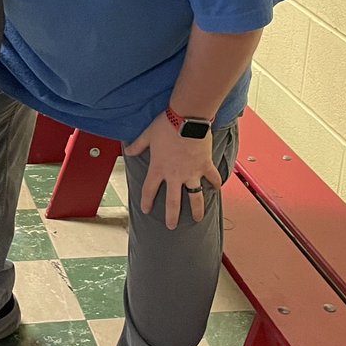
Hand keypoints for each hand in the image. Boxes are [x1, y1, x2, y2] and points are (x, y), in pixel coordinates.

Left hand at [124, 112, 221, 229]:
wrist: (187, 119)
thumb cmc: (166, 125)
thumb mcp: (148, 135)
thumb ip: (138, 145)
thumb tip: (128, 151)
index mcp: (159, 168)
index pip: (149, 190)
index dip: (146, 201)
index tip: (146, 210)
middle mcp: (175, 175)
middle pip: (173, 202)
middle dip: (172, 216)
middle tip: (171, 226)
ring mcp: (192, 172)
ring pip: (195, 197)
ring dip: (197, 209)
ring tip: (198, 219)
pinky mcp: (206, 165)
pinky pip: (213, 178)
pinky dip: (216, 183)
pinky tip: (217, 189)